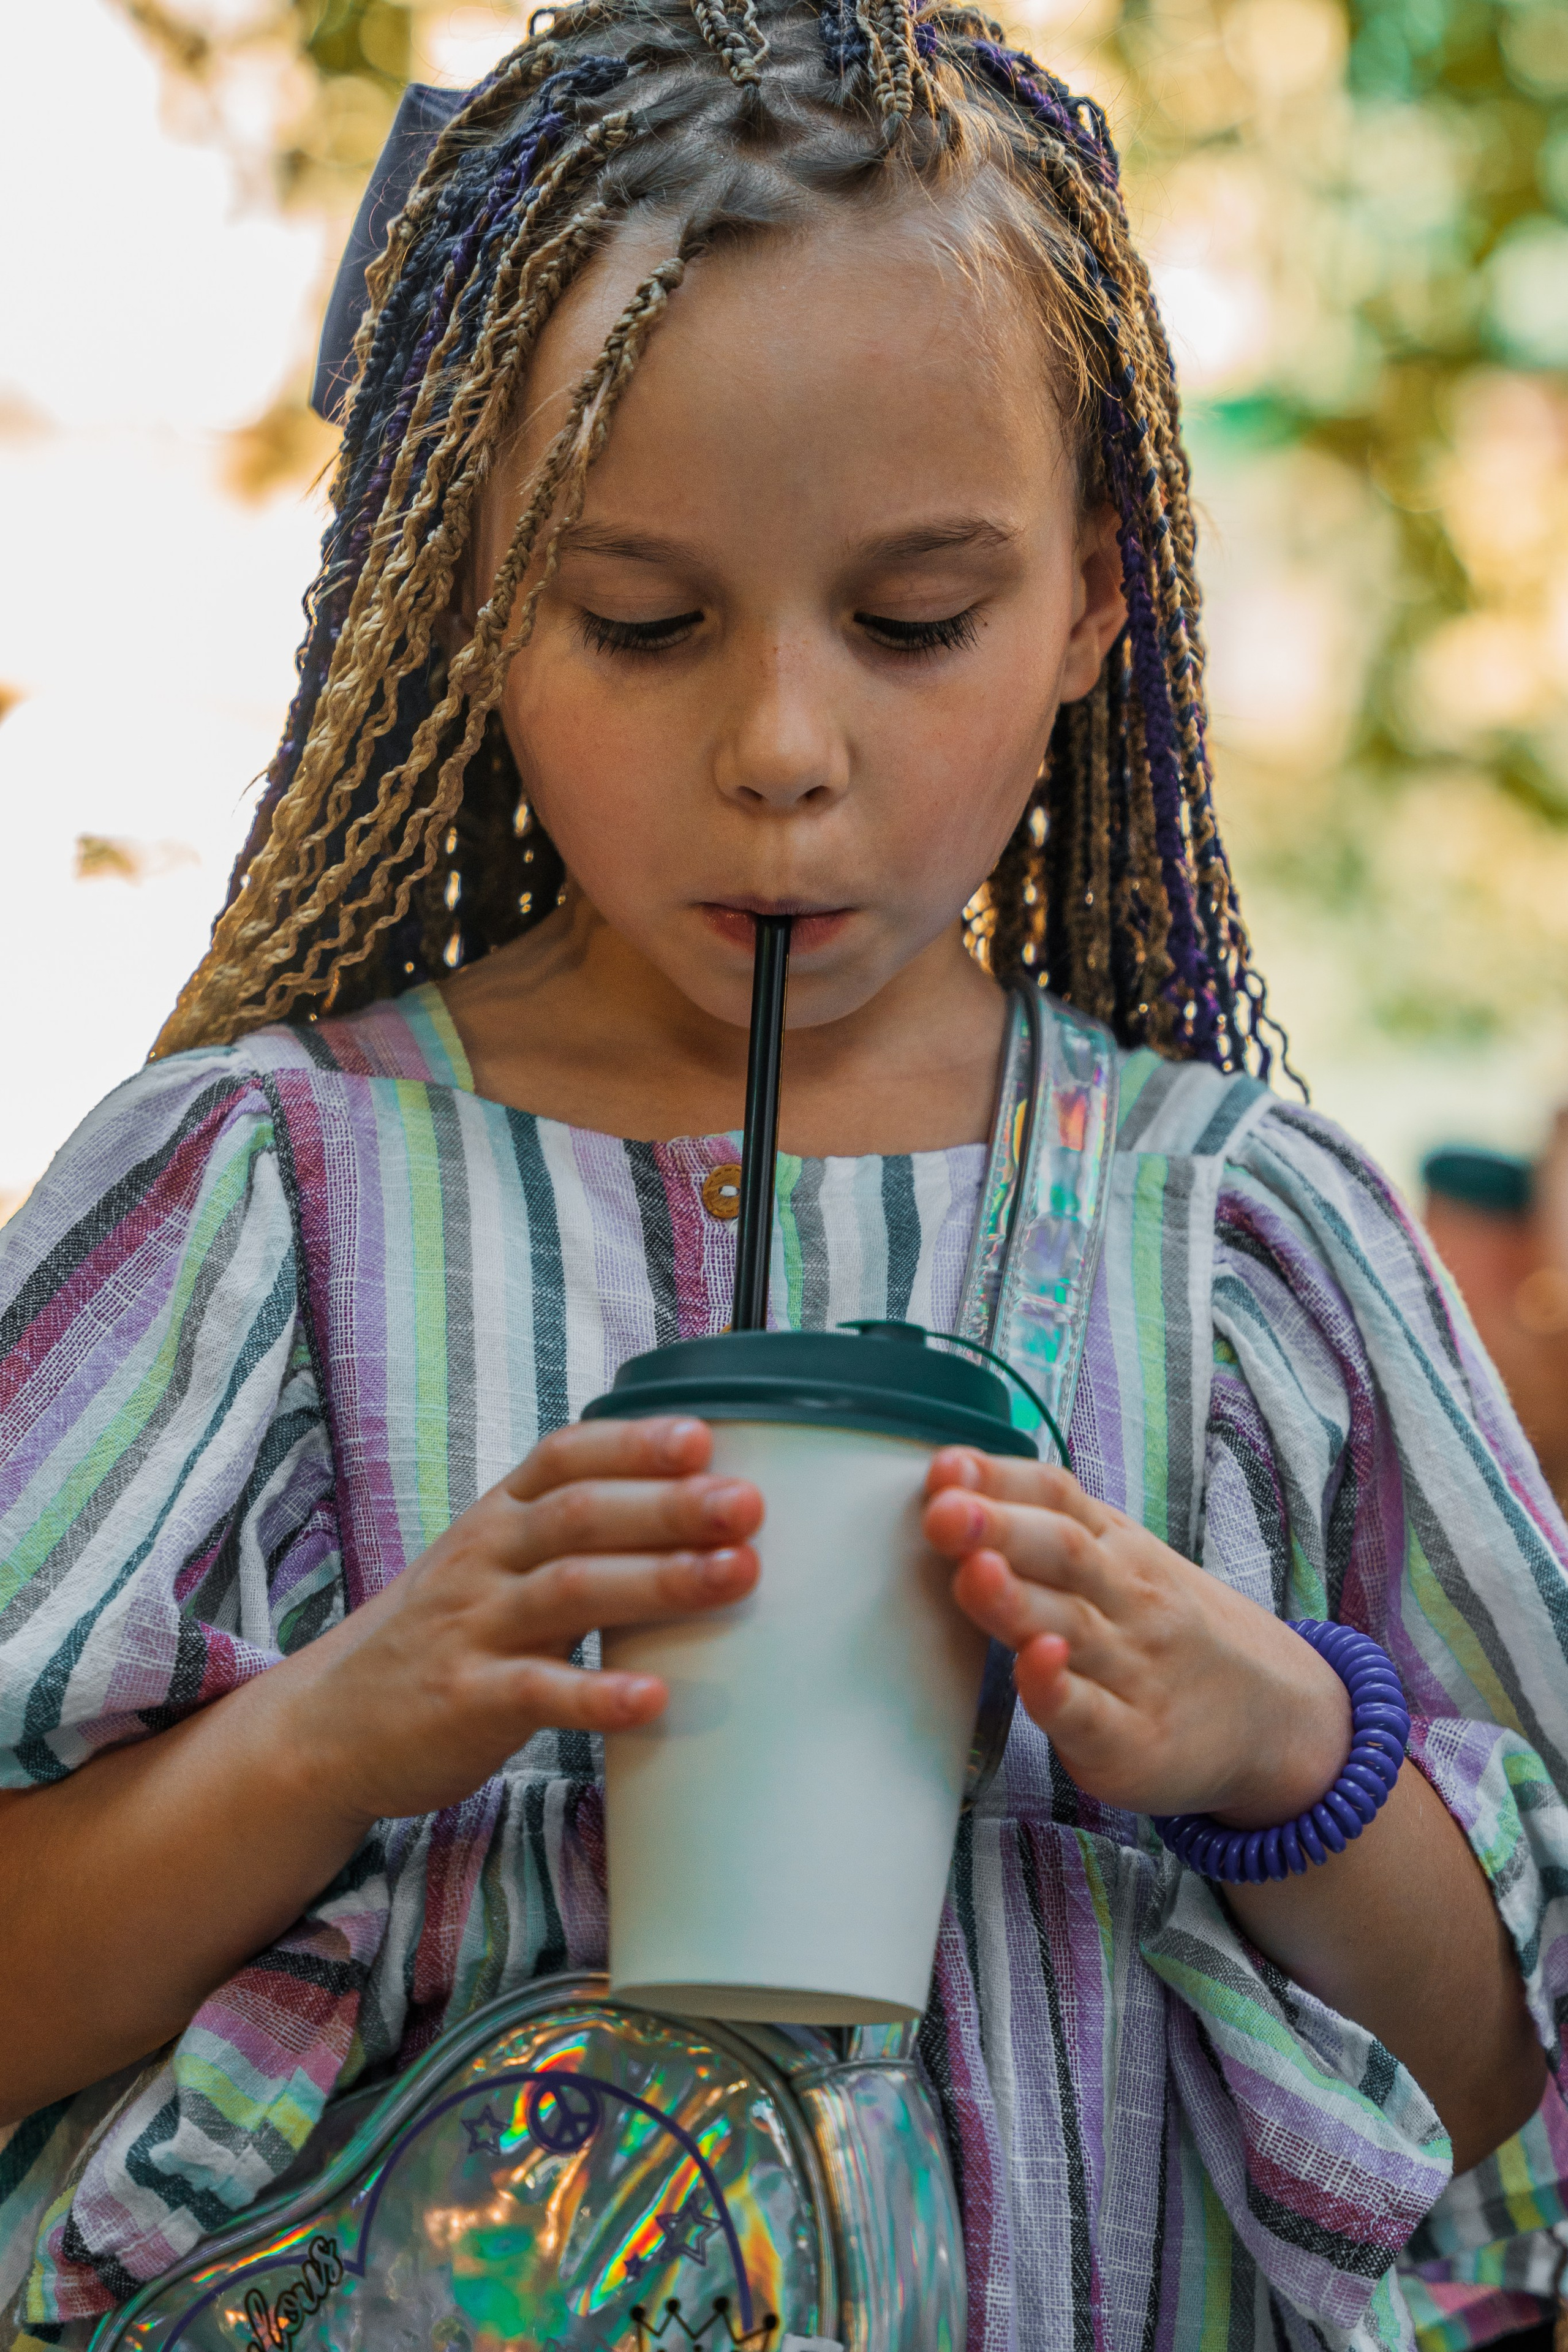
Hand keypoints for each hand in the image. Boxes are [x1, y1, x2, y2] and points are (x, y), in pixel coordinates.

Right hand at [276, 1416, 759, 1830]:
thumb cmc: (445, 1635)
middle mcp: (484, 1559)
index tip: (704, 1435)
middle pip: (581, 1514)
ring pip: (570, 1590)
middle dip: (670, 1504)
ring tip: (735, 1575)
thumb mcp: (493, 1562)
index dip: (633, 1442)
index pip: (564, 1457)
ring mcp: (472, 1629)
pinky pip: (536, 1693)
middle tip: (747, 1504)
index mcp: (498, 1517)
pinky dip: (597, 1695)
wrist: (331, 1724)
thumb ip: (574, 1533)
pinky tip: (654, 1696)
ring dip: (659, 1580)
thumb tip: (698, 1505)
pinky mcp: (465, 1702)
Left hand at [923, 1451, 1348, 1823]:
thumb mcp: (1122, 1562)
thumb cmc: (1163, 1631)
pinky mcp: (1131, 1740)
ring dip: (1016, 1599)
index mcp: (1117, 1547)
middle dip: (999, 1529)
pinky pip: (1089, 1713)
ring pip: (1070, 1625)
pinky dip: (1058, 1689)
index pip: (1059, 1496)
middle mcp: (1126, 1599)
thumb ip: (1044, 1529)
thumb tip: (949, 1488)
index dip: (1000, 1478)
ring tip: (974, 1572)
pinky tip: (1034, 1665)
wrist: (1274, 1715)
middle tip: (944, 1514)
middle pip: (1063, 1552)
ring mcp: (1132, 1670)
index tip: (945, 1468)